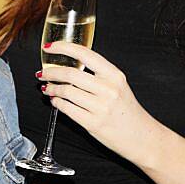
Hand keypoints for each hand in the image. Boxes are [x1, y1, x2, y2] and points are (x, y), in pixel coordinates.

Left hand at [39, 42, 154, 164]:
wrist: (141, 136)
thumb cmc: (127, 111)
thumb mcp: (119, 86)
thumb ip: (98, 75)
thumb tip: (69, 65)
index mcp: (114, 75)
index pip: (85, 54)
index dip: (63, 47)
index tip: (50, 47)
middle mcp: (108, 89)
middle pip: (70, 74)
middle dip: (50, 72)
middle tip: (42, 73)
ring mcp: (100, 107)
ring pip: (66, 92)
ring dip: (52, 89)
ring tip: (47, 88)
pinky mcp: (93, 124)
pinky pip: (67, 109)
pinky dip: (57, 103)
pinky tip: (55, 101)